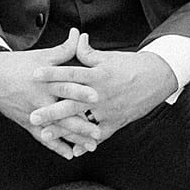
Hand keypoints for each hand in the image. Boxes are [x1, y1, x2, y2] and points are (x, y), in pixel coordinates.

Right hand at [0, 29, 99, 158]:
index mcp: (45, 81)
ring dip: (74, 138)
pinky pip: (42, 137)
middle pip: (63, 113)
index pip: (65, 86)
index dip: (80, 91)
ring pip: (56, 129)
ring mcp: (33, 113)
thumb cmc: (20, 64)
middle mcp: (40, 99)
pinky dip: (56, 146)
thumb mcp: (42, 55)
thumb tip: (79, 34)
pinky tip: (69, 154)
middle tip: (98, 131)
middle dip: (81, 123)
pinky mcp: (27, 123)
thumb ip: (64, 48)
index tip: (96, 97)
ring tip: (91, 146)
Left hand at [32, 33, 177, 140]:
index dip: (52, 73)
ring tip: (45, 134)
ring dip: (63, 129)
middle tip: (33, 116)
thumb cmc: (131, 66)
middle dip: (51, 111)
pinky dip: (87, 143)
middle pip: (72, 103)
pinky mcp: (115, 122)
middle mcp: (101, 94)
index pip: (71, 73)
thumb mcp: (109, 57)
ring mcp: (108, 110)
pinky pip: (99, 135)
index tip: (35, 74)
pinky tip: (74, 150)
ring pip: (82, 122)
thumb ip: (89, 52)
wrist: (157, 78)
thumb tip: (76, 38)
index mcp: (98, 75)